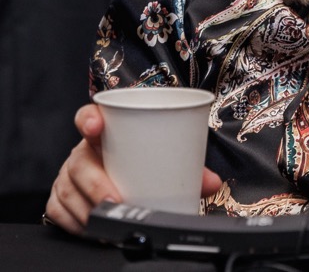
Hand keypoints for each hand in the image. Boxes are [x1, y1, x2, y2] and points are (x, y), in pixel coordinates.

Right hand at [45, 103, 222, 233]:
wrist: (119, 170)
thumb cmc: (139, 159)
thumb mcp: (158, 156)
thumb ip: (186, 166)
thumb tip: (212, 182)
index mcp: (104, 133)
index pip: (88, 117)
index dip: (89, 118)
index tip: (96, 124)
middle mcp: (82, 152)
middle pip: (80, 163)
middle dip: (96, 184)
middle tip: (117, 199)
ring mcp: (68, 175)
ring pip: (69, 190)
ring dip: (88, 208)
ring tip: (110, 218)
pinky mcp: (61, 197)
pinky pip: (60, 210)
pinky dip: (75, 222)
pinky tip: (91, 228)